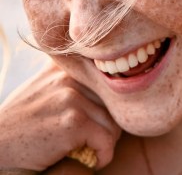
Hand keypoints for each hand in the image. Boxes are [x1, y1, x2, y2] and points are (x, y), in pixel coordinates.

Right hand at [0, 62, 120, 171]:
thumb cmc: (23, 124)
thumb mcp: (45, 88)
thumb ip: (72, 77)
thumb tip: (110, 72)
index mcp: (64, 64)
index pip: (108, 76)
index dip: (111, 100)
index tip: (99, 119)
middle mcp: (68, 75)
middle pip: (114, 100)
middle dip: (109, 122)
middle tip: (96, 139)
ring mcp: (70, 96)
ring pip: (114, 120)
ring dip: (107, 141)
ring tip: (91, 149)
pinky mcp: (73, 121)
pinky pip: (107, 140)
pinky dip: (103, 156)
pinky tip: (91, 161)